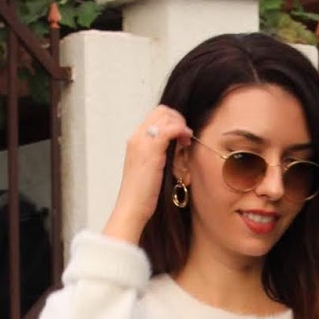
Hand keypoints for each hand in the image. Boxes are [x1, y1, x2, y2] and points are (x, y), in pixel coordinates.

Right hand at [102, 105, 192, 243]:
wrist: (132, 207)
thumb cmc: (141, 195)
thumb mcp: (149, 169)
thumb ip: (157, 155)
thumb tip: (173, 148)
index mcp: (135, 141)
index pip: (155, 116)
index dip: (171, 120)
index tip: (181, 134)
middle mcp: (136, 137)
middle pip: (161, 111)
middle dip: (178, 119)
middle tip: (186, 135)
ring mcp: (142, 142)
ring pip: (165, 116)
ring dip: (180, 124)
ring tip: (187, 139)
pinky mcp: (151, 149)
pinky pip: (169, 128)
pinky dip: (180, 130)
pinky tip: (186, 140)